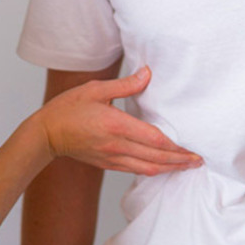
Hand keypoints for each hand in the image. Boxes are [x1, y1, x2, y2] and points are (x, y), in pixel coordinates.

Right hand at [33, 66, 202, 175]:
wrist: (46, 134)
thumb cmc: (68, 109)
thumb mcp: (95, 89)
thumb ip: (125, 85)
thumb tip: (148, 74)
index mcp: (115, 125)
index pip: (154, 140)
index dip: (176, 147)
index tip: (192, 149)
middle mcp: (116, 145)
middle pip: (155, 158)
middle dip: (179, 161)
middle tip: (198, 161)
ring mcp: (111, 158)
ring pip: (147, 168)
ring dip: (169, 169)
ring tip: (186, 166)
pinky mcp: (107, 164)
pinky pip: (135, 170)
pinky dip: (152, 171)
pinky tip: (162, 168)